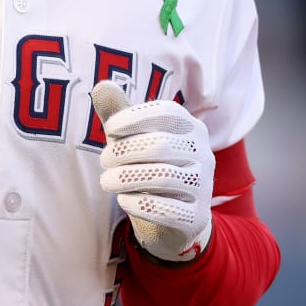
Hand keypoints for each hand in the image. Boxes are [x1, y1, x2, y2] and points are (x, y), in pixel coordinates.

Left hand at [90, 80, 213, 262]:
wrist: (171, 220)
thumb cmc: (147, 168)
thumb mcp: (131, 140)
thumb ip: (118, 114)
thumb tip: (101, 86)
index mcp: (192, 128)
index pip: (167, 112)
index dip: (135, 118)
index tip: (110, 129)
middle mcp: (204, 154)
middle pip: (160, 145)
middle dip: (123, 152)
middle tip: (105, 160)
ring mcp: (203, 186)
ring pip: (161, 177)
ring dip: (124, 179)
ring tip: (107, 181)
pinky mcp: (197, 217)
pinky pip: (165, 209)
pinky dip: (137, 204)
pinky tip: (123, 201)